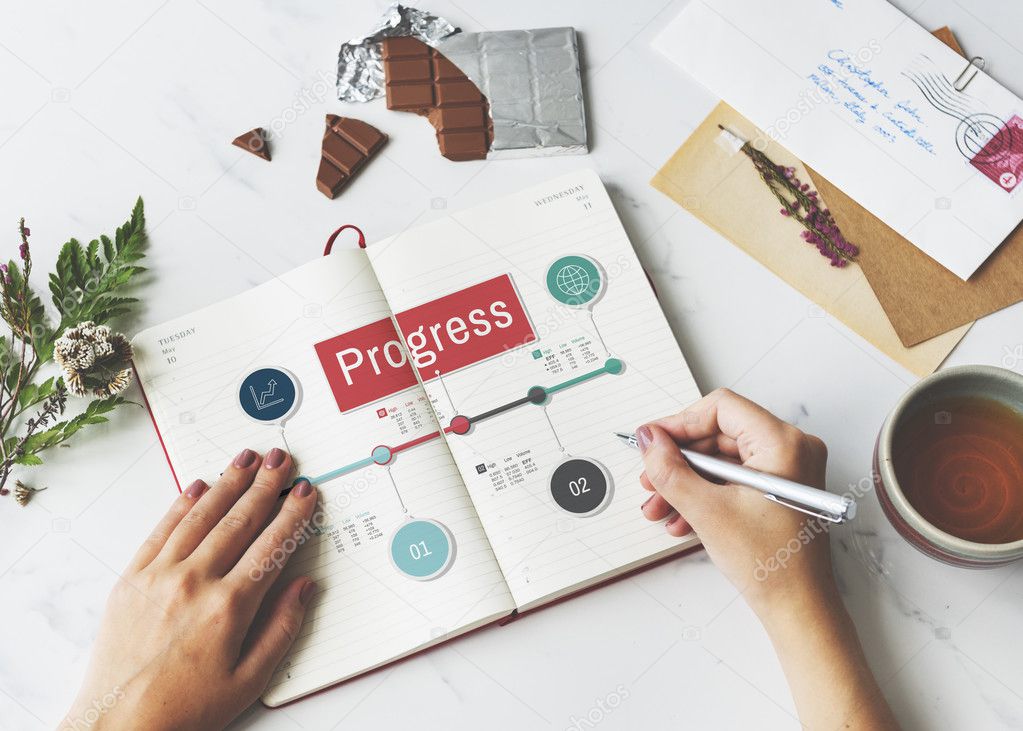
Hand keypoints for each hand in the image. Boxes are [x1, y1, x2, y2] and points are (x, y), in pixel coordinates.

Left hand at [62, 448, 317, 730]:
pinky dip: (181, 504)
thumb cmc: (186, 708)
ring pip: (201, 516)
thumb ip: (283, 629)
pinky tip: (198, 486)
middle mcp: (194, 583)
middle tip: (281, 458)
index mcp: (229, 607)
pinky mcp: (132, 579)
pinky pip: (161, 530)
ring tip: (246, 458)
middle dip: (265, 485)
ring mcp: (159, 576)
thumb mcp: (249, 680)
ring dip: (227, 483)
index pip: (271, 546)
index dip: (292, 515)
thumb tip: (305, 587)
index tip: (305, 491)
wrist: (119, 724)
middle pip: (239, 521)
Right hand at [638, 389, 896, 728]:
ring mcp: (787, 470)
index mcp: (784, 443)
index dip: (679, 423)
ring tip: (660, 506)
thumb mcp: (708, 511)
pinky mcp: (778, 490)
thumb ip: (671, 469)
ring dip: (686, 481)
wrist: (798, 609)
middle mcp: (791, 449)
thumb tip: (650, 440)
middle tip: (650, 478)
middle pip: (718, 435)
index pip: (721, 408)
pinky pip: (733, 479)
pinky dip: (705, 494)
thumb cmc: (773, 565)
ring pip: (721, 460)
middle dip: (679, 460)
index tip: (651, 441)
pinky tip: (681, 517)